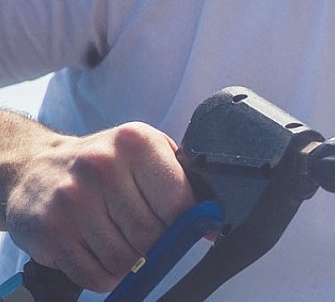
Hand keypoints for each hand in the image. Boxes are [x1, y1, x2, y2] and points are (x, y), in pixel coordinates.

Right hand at [4, 122, 193, 291]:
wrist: (36, 167)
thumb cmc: (103, 163)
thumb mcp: (145, 151)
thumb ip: (180, 176)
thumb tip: (212, 219)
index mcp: (135, 143)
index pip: (177, 203)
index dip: (190, 225)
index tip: (195, 232)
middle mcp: (100, 167)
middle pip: (152, 236)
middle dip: (159, 247)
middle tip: (154, 240)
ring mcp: (71, 200)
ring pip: (125, 261)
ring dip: (133, 264)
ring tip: (125, 245)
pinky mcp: (50, 231)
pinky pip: (94, 276)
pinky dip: (107, 277)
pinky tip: (103, 258)